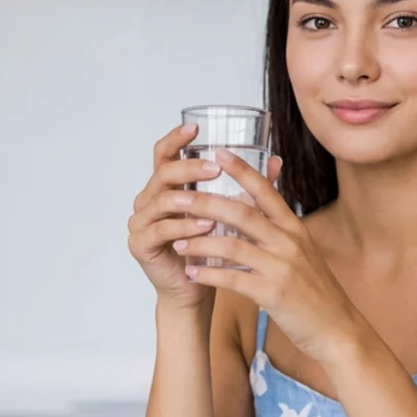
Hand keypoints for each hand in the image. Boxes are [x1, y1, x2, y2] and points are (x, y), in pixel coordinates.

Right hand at [128, 124, 281, 311]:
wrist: (198, 288)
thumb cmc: (212, 248)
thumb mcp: (231, 213)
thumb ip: (248, 186)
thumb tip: (276, 161)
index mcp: (167, 187)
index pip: (164, 155)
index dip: (176, 139)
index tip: (195, 128)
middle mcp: (148, 200)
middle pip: (162, 173)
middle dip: (188, 168)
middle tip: (214, 168)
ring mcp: (140, 222)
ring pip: (160, 201)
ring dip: (188, 199)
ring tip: (210, 200)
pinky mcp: (140, 244)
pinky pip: (160, 230)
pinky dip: (183, 227)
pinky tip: (205, 227)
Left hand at [174, 149, 361, 362]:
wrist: (337, 329)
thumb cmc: (316, 291)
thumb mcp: (303, 252)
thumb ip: (280, 229)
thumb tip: (257, 206)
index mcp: (295, 228)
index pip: (266, 191)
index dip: (242, 170)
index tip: (218, 152)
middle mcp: (289, 242)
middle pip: (241, 213)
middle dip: (205, 203)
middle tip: (177, 197)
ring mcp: (282, 268)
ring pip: (232, 246)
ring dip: (200, 243)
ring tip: (177, 242)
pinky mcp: (274, 294)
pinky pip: (233, 279)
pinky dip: (209, 275)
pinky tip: (192, 273)